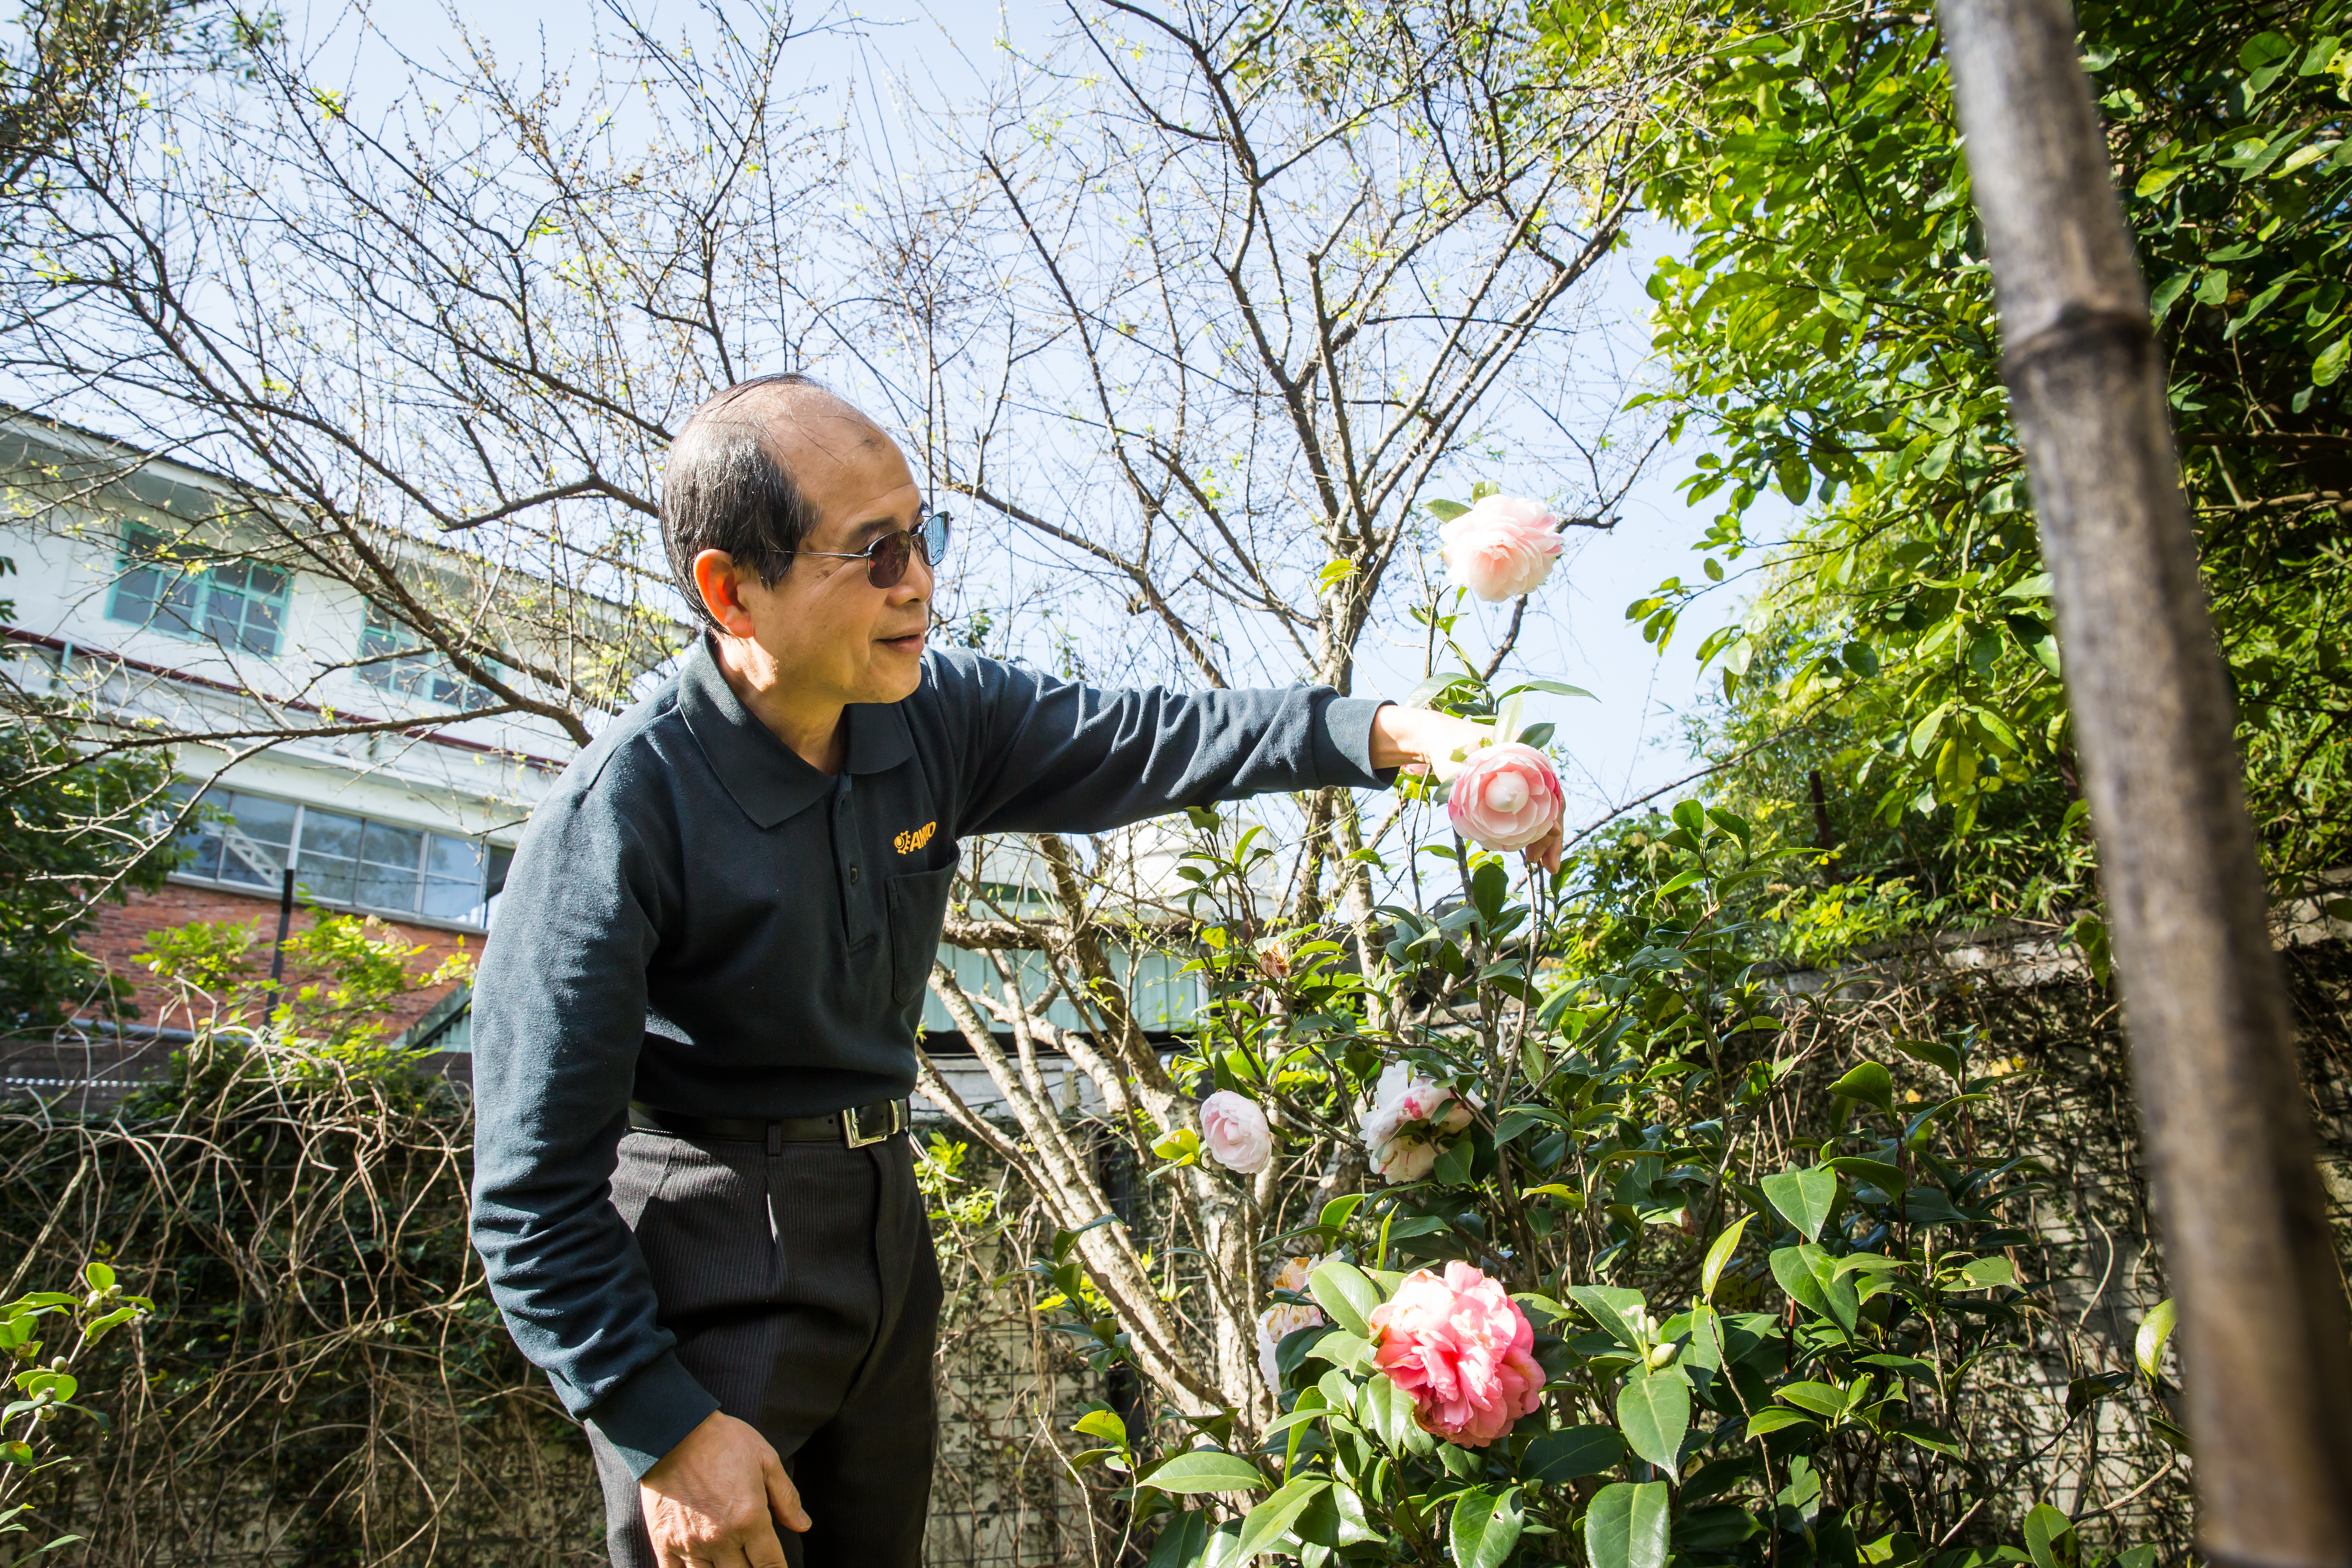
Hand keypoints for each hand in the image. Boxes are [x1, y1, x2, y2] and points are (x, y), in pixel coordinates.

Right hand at [639, 1411, 808, 1567]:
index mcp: (750, 1519)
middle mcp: (721, 1538)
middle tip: (754, 1562)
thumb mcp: (766, 1460)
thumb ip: (786, 1498)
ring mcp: (690, 1544)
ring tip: (730, 1564)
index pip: (770, 1564)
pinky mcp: (665, 1542)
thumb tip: (803, 1525)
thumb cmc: (723, 1441)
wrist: (674, 1430)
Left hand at [1369, 706, 1564, 875]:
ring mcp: (1521, 779)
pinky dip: (1527, 830)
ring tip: (1537, 862)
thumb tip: (1521, 824)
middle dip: (1551, 838)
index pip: (1554, 796)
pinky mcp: (1508, 790)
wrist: (1432, 740)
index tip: (1549, 847)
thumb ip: (1497, 796)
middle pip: (1551, 806)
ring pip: (1539, 811)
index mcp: (1530, 757)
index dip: (1555, 825)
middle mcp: (1531, 767)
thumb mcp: (1473, 773)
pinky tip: (1526, 850)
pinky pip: (1525, 811)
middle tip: (1548, 866)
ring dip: (1540, 837)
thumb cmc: (1451, 751)